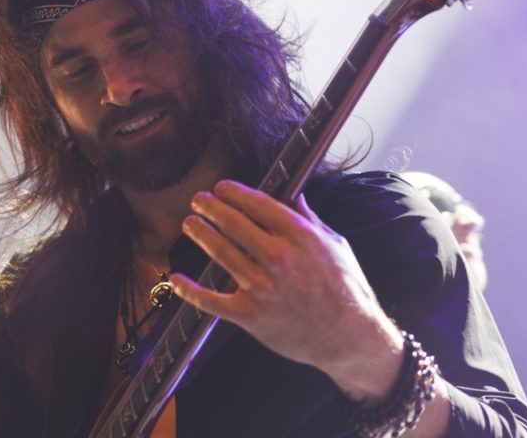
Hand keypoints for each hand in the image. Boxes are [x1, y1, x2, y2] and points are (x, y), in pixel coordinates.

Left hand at [169, 179, 403, 399]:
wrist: (350, 337)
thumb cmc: (347, 289)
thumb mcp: (336, 246)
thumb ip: (311, 221)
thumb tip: (295, 197)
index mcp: (300, 237)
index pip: (258, 204)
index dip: (234, 193)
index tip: (221, 188)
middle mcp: (278, 258)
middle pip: (233, 223)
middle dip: (210, 207)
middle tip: (198, 200)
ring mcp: (262, 287)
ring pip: (219, 252)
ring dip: (200, 234)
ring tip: (189, 224)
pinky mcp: (251, 315)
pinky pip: (211, 300)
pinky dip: (190, 290)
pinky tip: (176, 279)